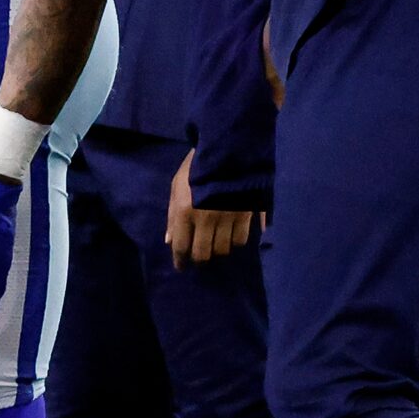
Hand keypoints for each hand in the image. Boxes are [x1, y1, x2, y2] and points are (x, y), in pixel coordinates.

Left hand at [166, 148, 258, 267]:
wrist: (228, 150)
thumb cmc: (196, 168)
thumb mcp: (176, 186)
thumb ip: (171, 215)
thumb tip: (169, 241)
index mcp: (185, 211)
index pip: (182, 246)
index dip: (181, 260)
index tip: (182, 267)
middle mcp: (207, 218)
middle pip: (205, 253)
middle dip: (200, 259)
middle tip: (200, 259)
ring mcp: (229, 217)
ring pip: (225, 248)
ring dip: (219, 250)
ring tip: (217, 246)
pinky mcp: (249, 214)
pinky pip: (244, 238)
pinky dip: (238, 241)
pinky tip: (234, 237)